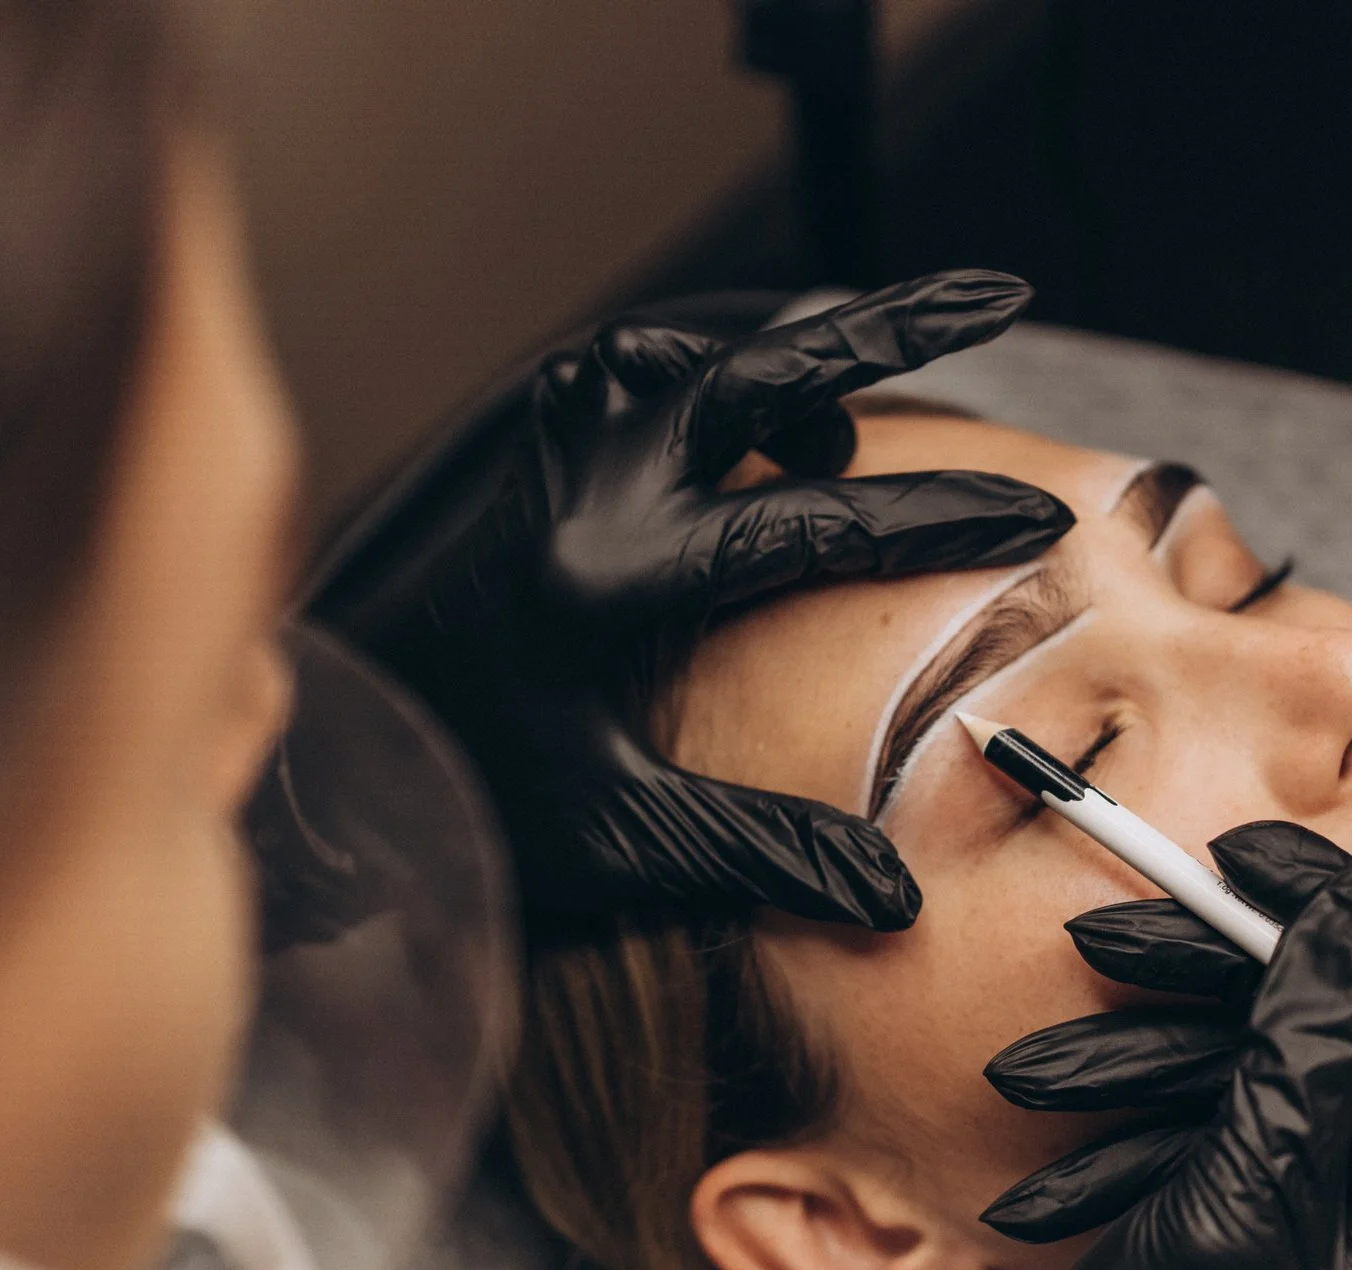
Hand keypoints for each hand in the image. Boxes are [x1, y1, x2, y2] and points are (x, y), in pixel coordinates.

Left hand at [307, 273, 1074, 940]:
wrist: (317, 758)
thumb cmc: (457, 801)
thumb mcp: (615, 839)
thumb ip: (759, 855)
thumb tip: (892, 895)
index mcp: (619, 577)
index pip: (820, 518)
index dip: (940, 513)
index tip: (1034, 511)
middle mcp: (586, 483)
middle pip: (772, 364)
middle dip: (900, 325)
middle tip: (1000, 291)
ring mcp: (547, 448)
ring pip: (702, 350)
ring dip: (794, 358)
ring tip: (863, 395)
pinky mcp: (524, 447)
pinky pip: (640, 366)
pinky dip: (710, 367)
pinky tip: (748, 410)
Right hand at [866, 823, 1351, 1269]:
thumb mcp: (1245, 1209)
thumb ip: (1304, 1059)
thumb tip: (1343, 923)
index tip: (1263, 857)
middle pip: (1346, 1018)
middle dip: (1232, 965)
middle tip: (1133, 911)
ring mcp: (1319, 1198)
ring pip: (1260, 1056)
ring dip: (1153, 1032)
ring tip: (1059, 1018)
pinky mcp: (1248, 1202)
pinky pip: (1210, 1107)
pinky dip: (1133, 1094)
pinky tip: (1052, 1095)